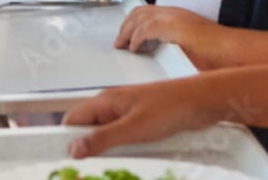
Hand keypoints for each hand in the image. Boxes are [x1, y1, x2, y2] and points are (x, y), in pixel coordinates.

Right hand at [63, 78, 218, 157]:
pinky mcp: (140, 122)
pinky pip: (122, 137)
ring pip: (105, 135)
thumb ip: (103, 138)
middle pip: (87, 129)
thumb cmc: (171, 106)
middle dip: (87, 148)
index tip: (67, 159)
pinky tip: (130, 157)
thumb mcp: (133, 128)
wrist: (201, 101)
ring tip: (113, 163)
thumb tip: (74, 149)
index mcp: (106, 101)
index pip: (73, 119)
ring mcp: (127, 113)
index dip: (66, 139)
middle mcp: (113, 105)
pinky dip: (122, 149)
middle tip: (92, 168)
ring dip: (106, 151)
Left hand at [114, 6, 229, 68]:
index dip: (134, 23)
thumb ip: (175, 46)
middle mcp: (174, 13)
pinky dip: (136, 38)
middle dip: (126, 25)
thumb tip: (162, 56)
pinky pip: (145, 29)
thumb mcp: (191, 47)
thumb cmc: (218, 56)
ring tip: (122, 45)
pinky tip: (134, 49)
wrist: (232, 52)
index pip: (149, 12)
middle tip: (120, 41)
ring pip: (139, 17)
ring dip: (127, 31)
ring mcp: (173, 18)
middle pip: (140, 12)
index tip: (127, 36)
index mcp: (178, 16)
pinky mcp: (172, 26)